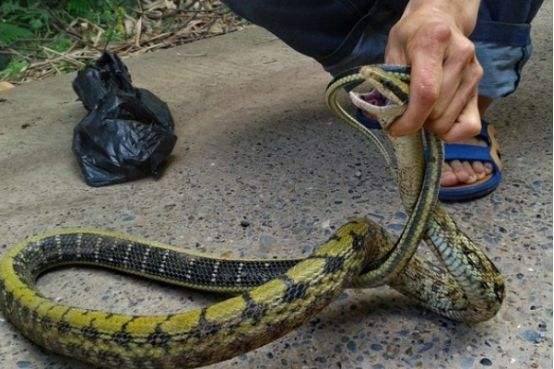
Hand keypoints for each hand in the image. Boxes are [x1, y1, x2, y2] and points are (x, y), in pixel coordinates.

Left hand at [385, 0, 481, 141]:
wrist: (440, 19)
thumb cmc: (412, 36)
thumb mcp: (393, 50)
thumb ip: (389, 82)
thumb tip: (387, 118)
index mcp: (433, 42)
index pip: (426, 93)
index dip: (410, 119)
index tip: (395, 129)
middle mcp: (460, 56)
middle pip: (437, 112)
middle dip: (417, 122)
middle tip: (406, 113)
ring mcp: (473, 72)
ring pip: (450, 121)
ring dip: (431, 125)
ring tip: (422, 110)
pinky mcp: (480, 85)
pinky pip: (470, 125)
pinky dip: (451, 132)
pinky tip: (439, 120)